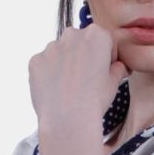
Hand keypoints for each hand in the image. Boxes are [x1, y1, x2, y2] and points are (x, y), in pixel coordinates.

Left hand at [27, 20, 130, 136]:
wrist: (68, 120)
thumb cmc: (94, 101)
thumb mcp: (114, 84)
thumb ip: (117, 69)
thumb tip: (118, 67)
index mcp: (96, 35)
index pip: (104, 40)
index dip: (106, 57)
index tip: (105, 71)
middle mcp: (72, 35)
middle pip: (80, 42)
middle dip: (83, 56)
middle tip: (85, 81)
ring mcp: (51, 47)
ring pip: (60, 52)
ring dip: (65, 64)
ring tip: (69, 89)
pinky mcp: (35, 60)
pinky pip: (44, 64)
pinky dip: (48, 74)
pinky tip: (55, 91)